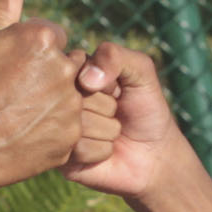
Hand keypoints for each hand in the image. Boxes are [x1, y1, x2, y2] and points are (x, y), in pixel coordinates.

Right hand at [0, 0, 81, 189]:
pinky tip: (41, 137)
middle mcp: (60, 69)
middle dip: (54, 82)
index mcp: (42, 37)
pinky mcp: (72, 140)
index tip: (14, 76)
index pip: (59, 41)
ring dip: (68, 110)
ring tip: (32, 119)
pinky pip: (89, 133)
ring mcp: (68, 106)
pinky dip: (71, 137)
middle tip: (21, 100)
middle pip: (73, 69)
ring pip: (86, 101)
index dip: (35, 60)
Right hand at [61, 39, 197, 197]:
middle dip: (107, 107)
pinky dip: (101, 151)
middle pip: (76, 97)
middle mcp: (58, 98)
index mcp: (72, 71)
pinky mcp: (60, 155)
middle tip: (115, 113)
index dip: (105, 82)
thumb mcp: (140, 71)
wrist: (154, 154)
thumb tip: (85, 80)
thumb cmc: (145, 107)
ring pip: (78, 124)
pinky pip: (79, 148)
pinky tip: (106, 150)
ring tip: (111, 132)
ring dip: (106, 130)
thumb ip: (115, 56)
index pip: (76, 65)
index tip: (115, 89)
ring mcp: (57, 126)